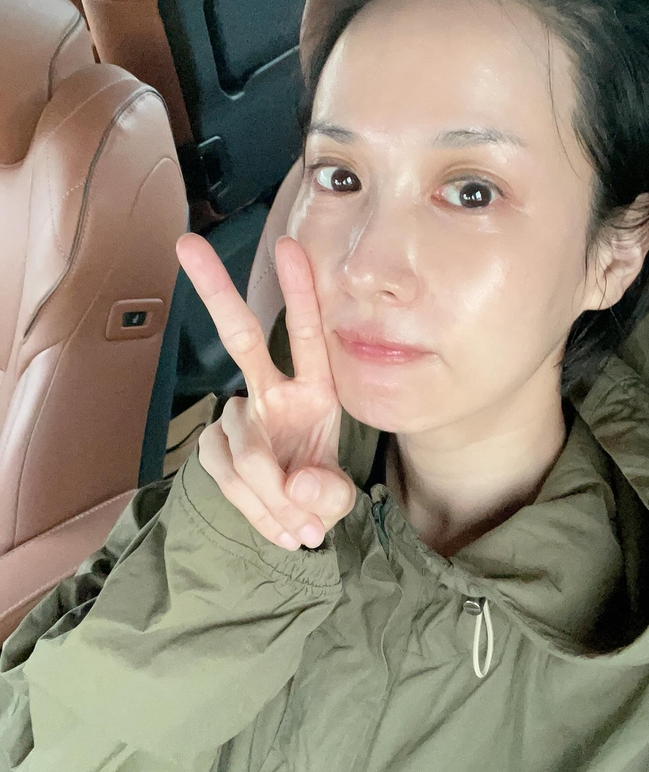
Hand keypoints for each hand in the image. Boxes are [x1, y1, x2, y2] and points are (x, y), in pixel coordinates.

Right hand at [175, 233, 355, 550]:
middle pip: (240, 337)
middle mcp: (272, 393)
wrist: (295, 521)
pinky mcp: (215, 445)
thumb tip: (296, 484)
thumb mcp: (339, 496)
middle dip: (216, 290)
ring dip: (270, 497)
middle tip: (187, 244)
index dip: (299, 291)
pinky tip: (272, 518)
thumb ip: (329, 493)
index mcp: (316, 390)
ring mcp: (240, 417)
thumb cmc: (320, 491)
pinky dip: (249, 505)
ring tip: (300, 528)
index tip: (288, 244)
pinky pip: (223, 472)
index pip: (305, 334)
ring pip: (242, 449)